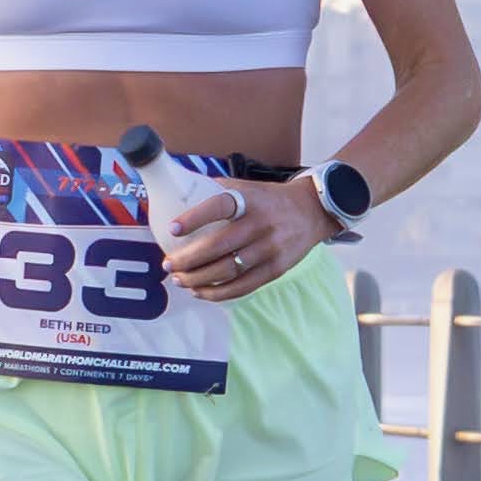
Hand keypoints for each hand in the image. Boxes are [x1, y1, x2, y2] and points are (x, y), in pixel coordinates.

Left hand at [160, 175, 319, 303]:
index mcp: (249, 200)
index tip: (173, 229)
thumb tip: (176, 193)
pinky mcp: (277, 269)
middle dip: (188, 260)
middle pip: (219, 246)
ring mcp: (270, 249)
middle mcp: (261, 224)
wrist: (311, 211)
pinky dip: (219, 293)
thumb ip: (215, 191)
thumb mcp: (245, 187)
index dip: (195, 218)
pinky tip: (200, 292)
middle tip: (168, 264)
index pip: (219, 207)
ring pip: (229, 270)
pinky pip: (244, 286)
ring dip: (199, 279)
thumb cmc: (268, 200)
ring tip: (180, 280)